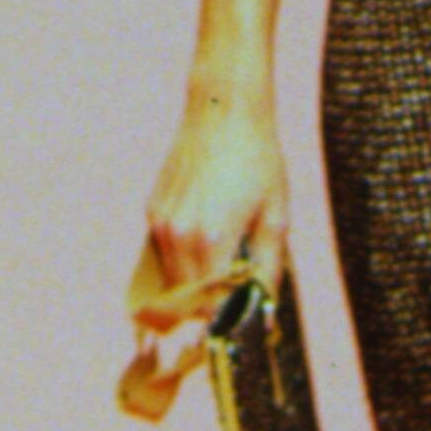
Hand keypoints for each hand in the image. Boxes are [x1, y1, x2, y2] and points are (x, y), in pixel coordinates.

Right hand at [133, 80, 288, 325]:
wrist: (223, 111)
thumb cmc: (257, 160)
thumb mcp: (276, 215)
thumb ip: (268, 267)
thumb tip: (264, 308)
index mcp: (211, 240)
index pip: (213, 305)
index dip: (229, 317)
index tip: (245, 318)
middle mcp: (178, 236)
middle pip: (189, 298)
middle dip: (213, 305)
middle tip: (240, 296)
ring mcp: (161, 224)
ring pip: (174, 278)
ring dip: (197, 283)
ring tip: (228, 263)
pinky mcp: (154, 211)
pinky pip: (167, 253)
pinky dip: (186, 259)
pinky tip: (211, 238)